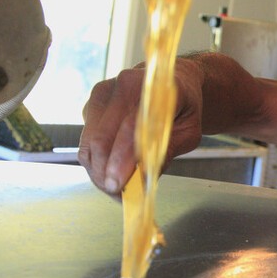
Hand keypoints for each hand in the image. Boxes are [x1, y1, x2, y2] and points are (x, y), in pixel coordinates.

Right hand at [78, 60, 208, 195]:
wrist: (173, 82)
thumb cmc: (184, 107)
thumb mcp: (190, 130)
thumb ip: (169, 148)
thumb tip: (145, 175)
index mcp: (150, 88)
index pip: (130, 127)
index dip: (121, 159)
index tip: (118, 184)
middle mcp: (121, 87)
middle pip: (102, 138)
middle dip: (105, 173)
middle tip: (118, 195)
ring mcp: (102, 95)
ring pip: (89, 143)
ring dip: (98, 172)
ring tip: (117, 189)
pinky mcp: (91, 106)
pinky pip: (86, 142)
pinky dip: (95, 163)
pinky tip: (112, 173)